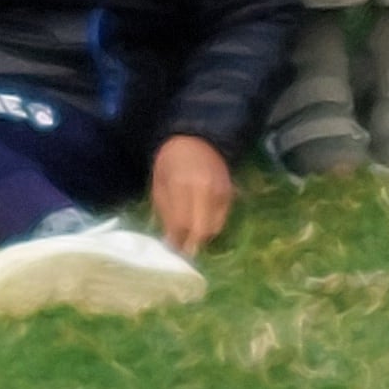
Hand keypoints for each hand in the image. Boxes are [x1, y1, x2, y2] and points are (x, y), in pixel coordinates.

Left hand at [151, 133, 235, 254]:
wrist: (195, 138)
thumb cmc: (170, 161)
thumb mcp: (159, 184)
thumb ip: (165, 213)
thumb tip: (171, 241)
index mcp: (181, 184)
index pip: (181, 223)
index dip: (176, 240)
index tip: (172, 248)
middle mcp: (205, 189)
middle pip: (202, 230)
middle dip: (192, 244)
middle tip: (184, 249)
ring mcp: (220, 190)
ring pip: (215, 227)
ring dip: (203, 236)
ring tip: (192, 236)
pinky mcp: (230, 192)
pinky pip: (223, 218)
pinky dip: (212, 225)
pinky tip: (202, 223)